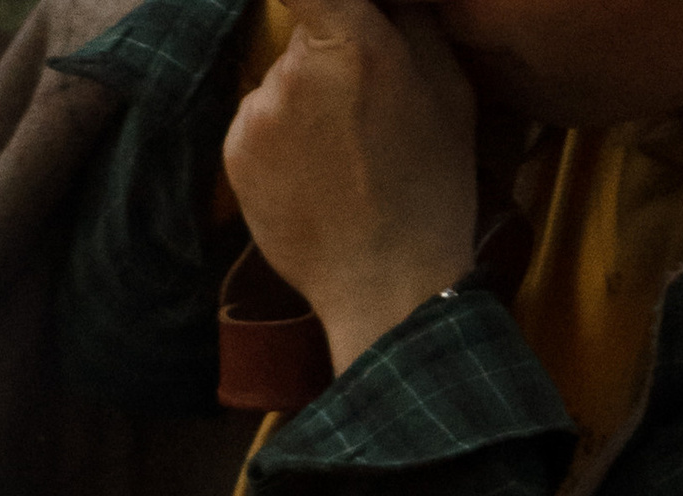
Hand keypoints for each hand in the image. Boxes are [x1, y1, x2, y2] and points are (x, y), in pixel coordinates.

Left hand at [224, 0, 478, 374]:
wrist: (387, 280)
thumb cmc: (430, 181)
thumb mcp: (447, 82)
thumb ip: (409, 19)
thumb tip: (381, 1)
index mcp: (356, 39)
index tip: (318, 8)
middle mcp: (296, 67)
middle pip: (303, 38)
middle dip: (326, 57)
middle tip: (360, 111)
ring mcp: (259, 111)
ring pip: (278, 83)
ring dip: (300, 104)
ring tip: (338, 157)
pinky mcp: (235, 152)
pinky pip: (256, 124)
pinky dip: (277, 141)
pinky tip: (312, 177)